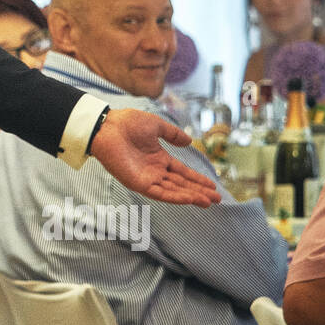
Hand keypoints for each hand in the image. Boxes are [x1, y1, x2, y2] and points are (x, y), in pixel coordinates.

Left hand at [89, 109, 219, 206]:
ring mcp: (147, 178)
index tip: (213, 186)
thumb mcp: (156, 126)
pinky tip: (190, 199)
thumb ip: (173, 134)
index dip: (198, 179)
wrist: (107, 126)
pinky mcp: (138, 183)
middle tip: (218, 199)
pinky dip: (175, 197)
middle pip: (181, 184)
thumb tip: (190, 142)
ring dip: (191, 196)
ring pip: (173, 191)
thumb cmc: (127, 123)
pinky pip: (159, 193)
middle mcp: (154, 171)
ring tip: (209, 202)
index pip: (182, 172)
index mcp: (158, 158)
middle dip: (199, 192)